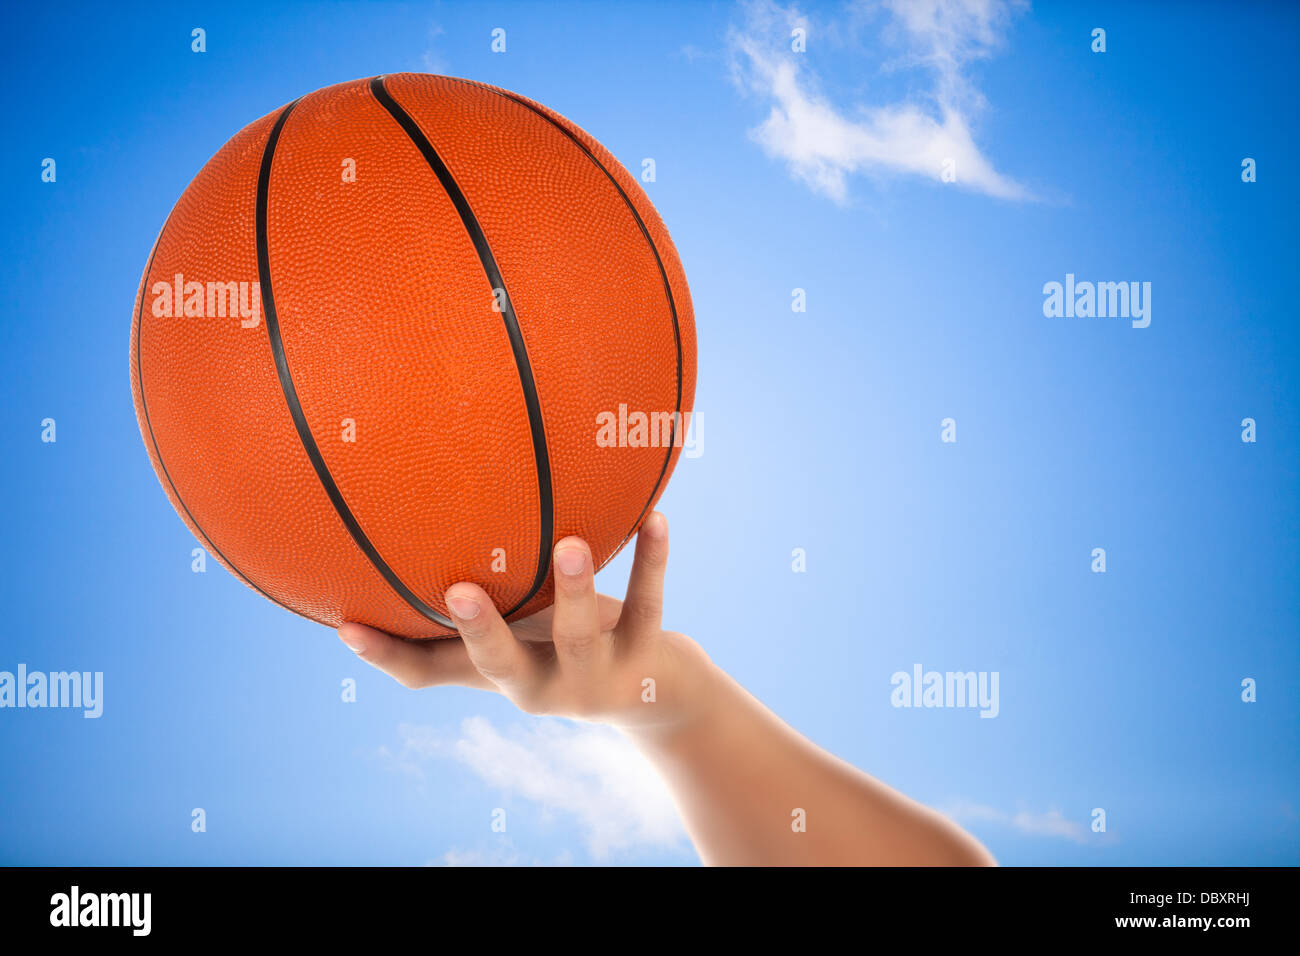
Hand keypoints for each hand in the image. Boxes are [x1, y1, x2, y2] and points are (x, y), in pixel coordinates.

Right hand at [338, 512, 713, 736]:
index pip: (429, 674)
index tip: (348, 626)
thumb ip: (470, 603)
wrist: (652, 694)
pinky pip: (647, 605)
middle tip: (457, 592)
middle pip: (501, 665)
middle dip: (480, 632)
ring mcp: (593, 676)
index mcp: (496, 675)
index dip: (388, 656)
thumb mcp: (513, 631)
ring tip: (570, 545)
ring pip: (579, 637)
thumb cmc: (561, 649)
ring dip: (575, 591)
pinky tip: (656, 519)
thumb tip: (397, 542)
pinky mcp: (644, 655)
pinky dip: (651, 562)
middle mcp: (539, 687)